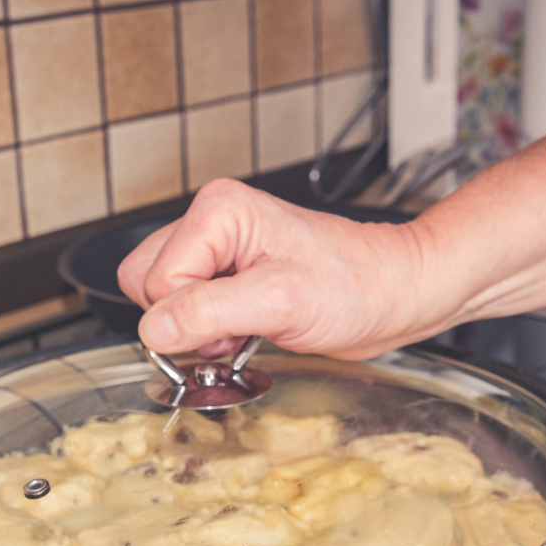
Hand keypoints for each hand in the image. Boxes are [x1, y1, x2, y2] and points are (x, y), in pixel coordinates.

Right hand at [117, 179, 444, 359]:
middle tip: (238, 329)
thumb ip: (208, 312)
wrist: (397, 294)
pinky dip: (210, 333)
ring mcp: (219, 251)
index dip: (190, 317)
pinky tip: (248, 331)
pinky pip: (188, 311)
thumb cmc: (357, 285)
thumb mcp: (279, 302)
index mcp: (218, 212)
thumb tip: (154, 330)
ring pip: (163, 302)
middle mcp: (212, 224)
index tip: (233, 327)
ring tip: (246, 329)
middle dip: (186, 323)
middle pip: (148, 286)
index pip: (157, 281)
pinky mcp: (230, 277)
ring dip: (197, 331)